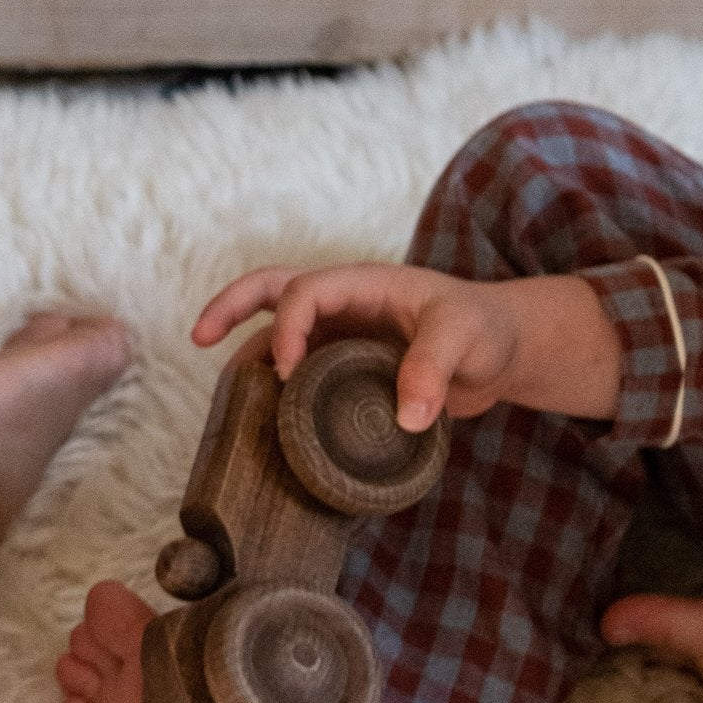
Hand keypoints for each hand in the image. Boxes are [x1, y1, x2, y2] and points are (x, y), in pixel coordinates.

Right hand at [191, 261, 620, 431]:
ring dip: (247, 354)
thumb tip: (405, 416)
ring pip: (276, 331)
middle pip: (270, 290)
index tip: (285, 375)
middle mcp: (343, 303)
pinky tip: (264, 419)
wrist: (505, 351)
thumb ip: (434, 370)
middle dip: (230, 308)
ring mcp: (341, 333)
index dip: (285, 329)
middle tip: (197, 337)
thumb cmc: (487, 331)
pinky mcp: (345, 365)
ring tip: (226, 396)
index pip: (303, 292)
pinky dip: (274, 388)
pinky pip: (298, 370)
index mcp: (363, 283)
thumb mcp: (466, 341)